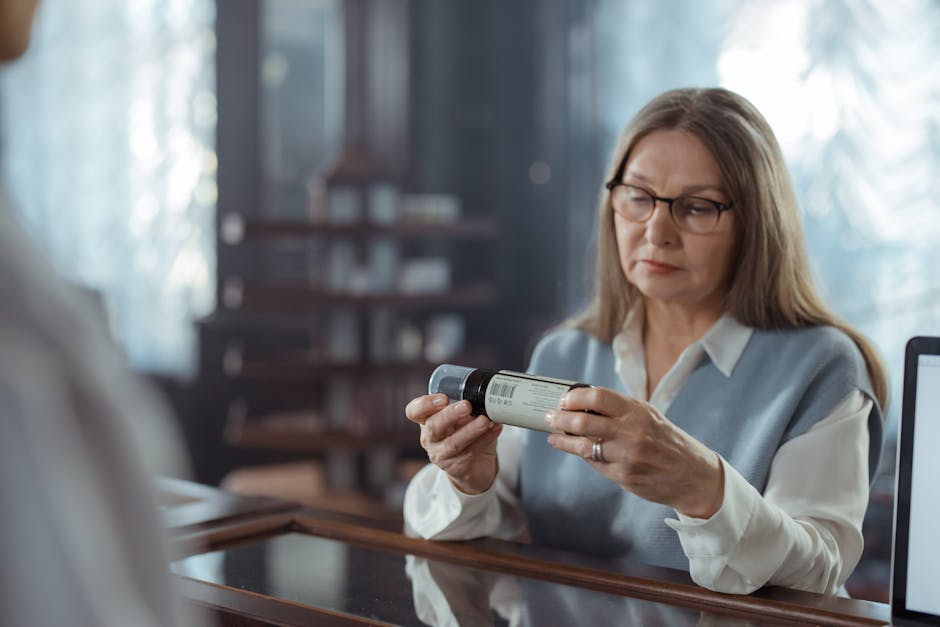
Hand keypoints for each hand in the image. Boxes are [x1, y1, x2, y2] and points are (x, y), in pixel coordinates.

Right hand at [405, 394, 501, 494]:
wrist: (474, 465)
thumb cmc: (465, 432)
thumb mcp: (461, 416)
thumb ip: (466, 404)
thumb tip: (484, 393)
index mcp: (427, 420)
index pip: (414, 411)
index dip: (425, 404)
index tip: (443, 398)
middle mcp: (430, 438)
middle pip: (433, 426)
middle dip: (450, 415)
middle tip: (467, 405)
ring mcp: (441, 454)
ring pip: (453, 443)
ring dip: (471, 430)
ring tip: (485, 420)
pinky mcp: (456, 467)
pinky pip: (471, 452)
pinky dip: (486, 439)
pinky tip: (496, 428)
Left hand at [544, 386, 723, 518]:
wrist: (692, 475)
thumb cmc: (666, 440)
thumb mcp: (648, 416)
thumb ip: (618, 410)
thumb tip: (582, 404)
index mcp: (638, 411)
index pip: (598, 397)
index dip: (575, 398)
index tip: (564, 400)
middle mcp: (632, 432)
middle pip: (583, 422)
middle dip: (560, 419)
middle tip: (550, 416)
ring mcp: (627, 456)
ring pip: (583, 446)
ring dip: (564, 440)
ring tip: (554, 436)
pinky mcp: (624, 476)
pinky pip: (595, 463)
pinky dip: (582, 455)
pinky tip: (575, 449)